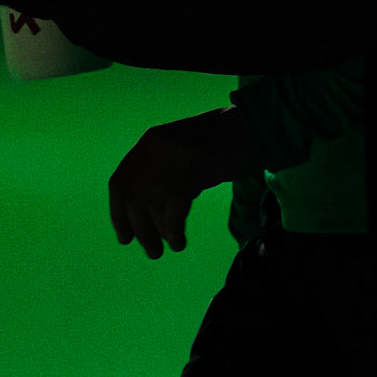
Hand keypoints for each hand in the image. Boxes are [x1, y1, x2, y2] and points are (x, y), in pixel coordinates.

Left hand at [109, 107, 255, 258]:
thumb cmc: (225, 143)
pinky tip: (181, 240)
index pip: (120, 182)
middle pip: (133, 196)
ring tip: (172, 247)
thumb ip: (164, 171)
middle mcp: (156, 147)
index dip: (118, 214)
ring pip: (152, 203)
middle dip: (140, 228)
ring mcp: (175, 155)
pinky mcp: (195, 167)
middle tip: (152, 251)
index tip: (125, 238)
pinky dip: (174, 228)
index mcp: (151, 141)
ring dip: (157, 233)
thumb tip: (148, 213)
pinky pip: (173, 206)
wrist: (258, 124)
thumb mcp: (184, 151)